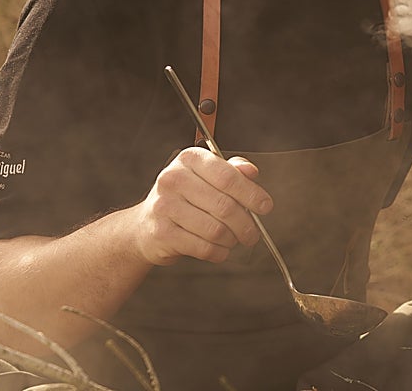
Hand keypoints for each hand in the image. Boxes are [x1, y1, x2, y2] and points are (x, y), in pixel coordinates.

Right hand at [131, 148, 273, 265]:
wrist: (145, 225)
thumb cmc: (185, 197)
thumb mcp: (207, 176)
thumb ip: (232, 171)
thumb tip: (251, 172)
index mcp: (190, 159)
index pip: (228, 177)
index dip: (252, 194)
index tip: (266, 207)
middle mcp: (173, 179)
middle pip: (225, 206)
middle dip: (246, 223)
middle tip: (252, 233)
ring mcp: (164, 206)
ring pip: (216, 230)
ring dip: (232, 239)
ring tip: (233, 240)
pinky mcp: (161, 233)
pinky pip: (203, 247)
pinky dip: (218, 252)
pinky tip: (220, 250)